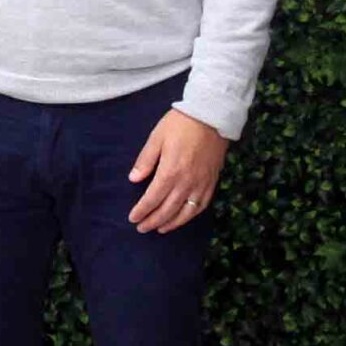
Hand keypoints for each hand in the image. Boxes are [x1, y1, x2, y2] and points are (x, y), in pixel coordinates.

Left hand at [126, 109, 226, 233]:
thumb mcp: (157, 138)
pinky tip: (183, 218)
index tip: (132, 218)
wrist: (211, 116)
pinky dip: (191, 215)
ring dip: (172, 223)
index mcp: (170, 171)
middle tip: (141, 228)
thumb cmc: (180, 124)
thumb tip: (133, 179)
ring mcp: (201, 183)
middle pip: (168, 210)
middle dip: (153, 221)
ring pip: (186, 212)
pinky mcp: (212, 181)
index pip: (152, 199)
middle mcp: (187, 182)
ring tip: (160, 229)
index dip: (142, 211)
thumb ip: (145, 160)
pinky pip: (202, 205)